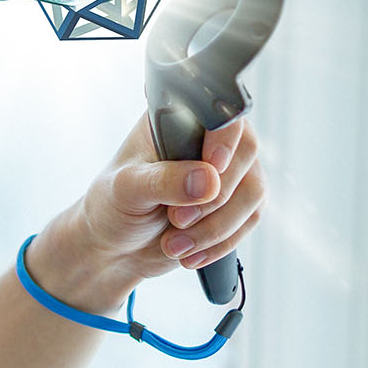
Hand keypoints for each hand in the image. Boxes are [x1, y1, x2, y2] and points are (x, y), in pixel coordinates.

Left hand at [34, 112, 266, 311]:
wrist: (117, 247)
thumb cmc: (113, 206)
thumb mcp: (126, 190)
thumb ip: (162, 181)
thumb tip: (208, 180)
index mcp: (178, 118)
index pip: (219, 112)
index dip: (224, 140)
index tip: (211, 169)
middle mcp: (209, 137)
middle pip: (246, 152)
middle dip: (213, 197)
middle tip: (176, 220)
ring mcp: (229, 168)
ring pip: (253, 191)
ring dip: (215, 227)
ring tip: (173, 245)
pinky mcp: (237, 200)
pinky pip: (251, 218)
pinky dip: (222, 241)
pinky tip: (190, 254)